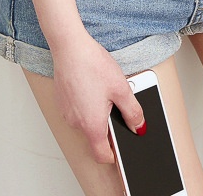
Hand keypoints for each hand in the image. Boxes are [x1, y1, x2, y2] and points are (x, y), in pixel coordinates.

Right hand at [51, 29, 144, 164]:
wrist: (70, 47)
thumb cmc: (92, 65)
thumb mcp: (121, 88)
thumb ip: (133, 112)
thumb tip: (139, 127)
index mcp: (92, 125)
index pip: (102, 155)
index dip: (115, 156)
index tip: (123, 151)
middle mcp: (76, 123)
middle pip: (95, 137)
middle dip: (108, 125)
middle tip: (117, 104)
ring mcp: (67, 112)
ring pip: (86, 122)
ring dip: (97, 113)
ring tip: (105, 90)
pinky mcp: (62, 101)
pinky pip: (78, 110)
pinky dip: (87, 104)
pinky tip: (93, 85)